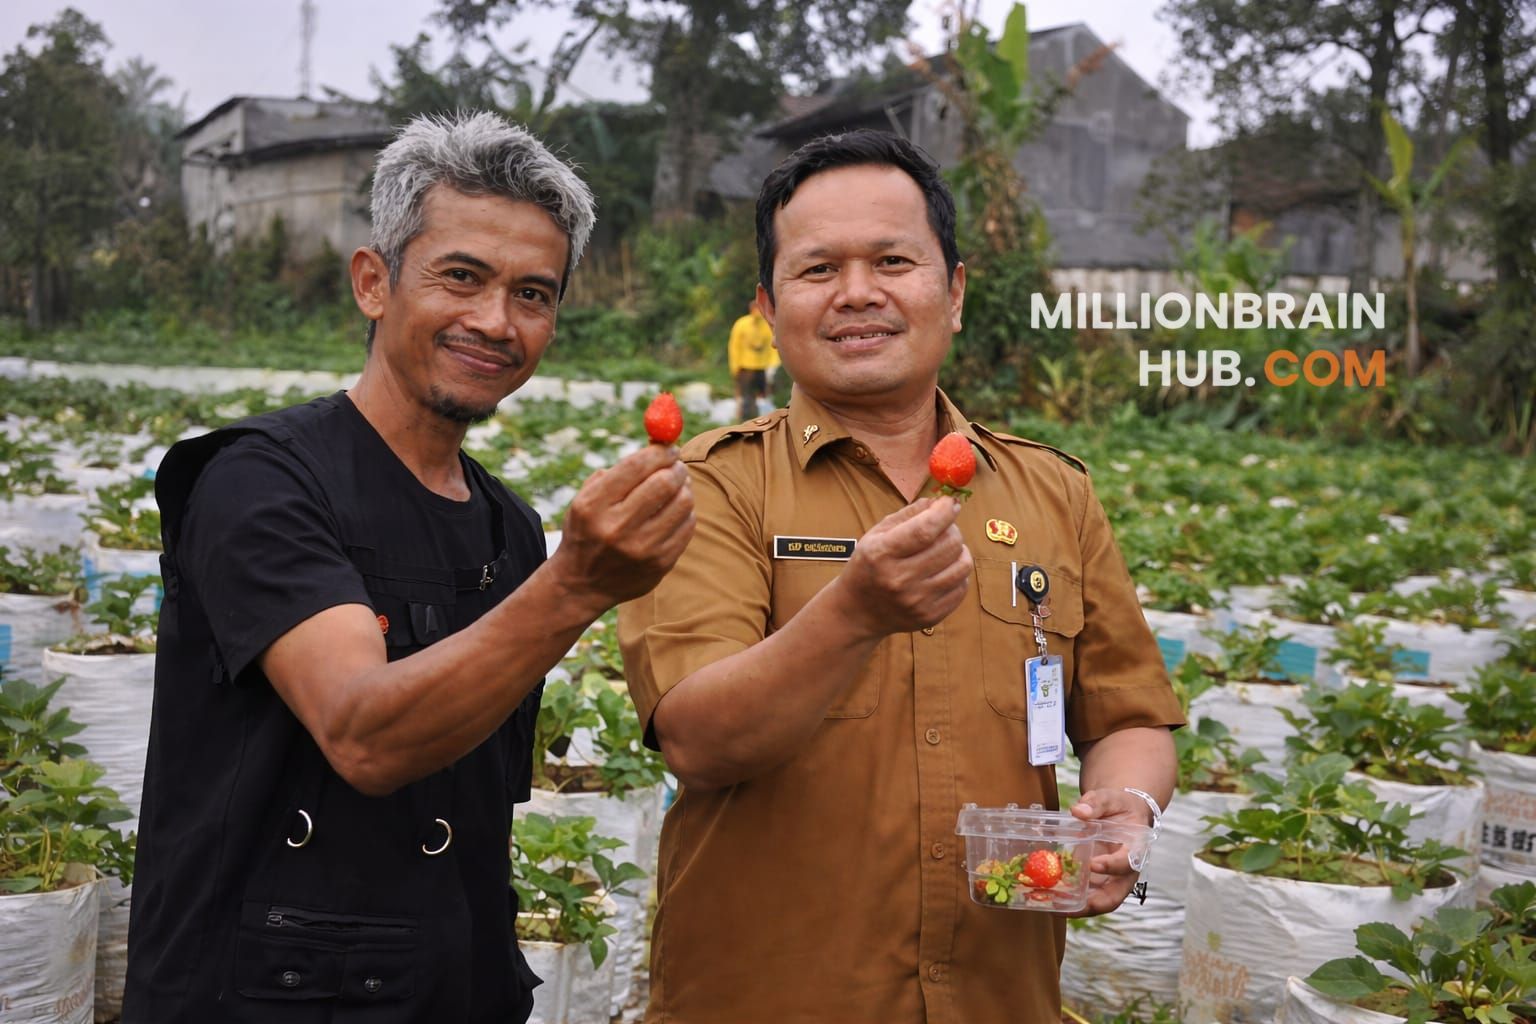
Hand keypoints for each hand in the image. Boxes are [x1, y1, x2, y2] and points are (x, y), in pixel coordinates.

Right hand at [549, 445, 695, 610]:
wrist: (581, 585)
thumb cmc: (588, 530)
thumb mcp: (586, 499)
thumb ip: (618, 472)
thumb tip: (660, 444)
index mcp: (593, 506)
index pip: (636, 467)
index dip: (659, 452)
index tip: (669, 447)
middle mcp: (616, 528)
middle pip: (664, 483)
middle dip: (675, 468)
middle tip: (676, 466)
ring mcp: (641, 549)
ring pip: (682, 503)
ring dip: (685, 489)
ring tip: (677, 488)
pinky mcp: (660, 564)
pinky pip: (687, 526)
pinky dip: (686, 512)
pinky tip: (675, 511)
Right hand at [835, 497, 971, 639]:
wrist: (858, 611)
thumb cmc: (869, 565)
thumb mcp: (877, 534)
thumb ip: (909, 514)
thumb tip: (943, 501)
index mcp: (881, 554)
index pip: (925, 530)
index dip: (944, 512)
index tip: (951, 503)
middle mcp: (899, 580)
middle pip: (948, 545)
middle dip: (952, 529)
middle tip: (944, 528)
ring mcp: (917, 602)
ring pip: (962, 565)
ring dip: (959, 550)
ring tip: (945, 549)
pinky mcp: (930, 617)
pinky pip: (962, 587)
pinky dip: (957, 573)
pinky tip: (943, 570)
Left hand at [1064, 787, 1154, 916]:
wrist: (1123, 814)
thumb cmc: (1119, 807)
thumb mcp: (1111, 798)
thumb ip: (1096, 803)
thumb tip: (1078, 811)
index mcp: (1136, 848)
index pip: (1127, 862)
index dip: (1111, 865)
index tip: (1093, 864)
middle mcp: (1126, 870)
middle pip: (1115, 895)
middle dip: (1094, 904)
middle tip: (1072, 906)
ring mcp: (1112, 879)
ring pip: (1100, 901)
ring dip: (1080, 908)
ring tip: (1056, 908)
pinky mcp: (1098, 880)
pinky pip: (1088, 895)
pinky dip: (1073, 900)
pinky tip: (1052, 900)